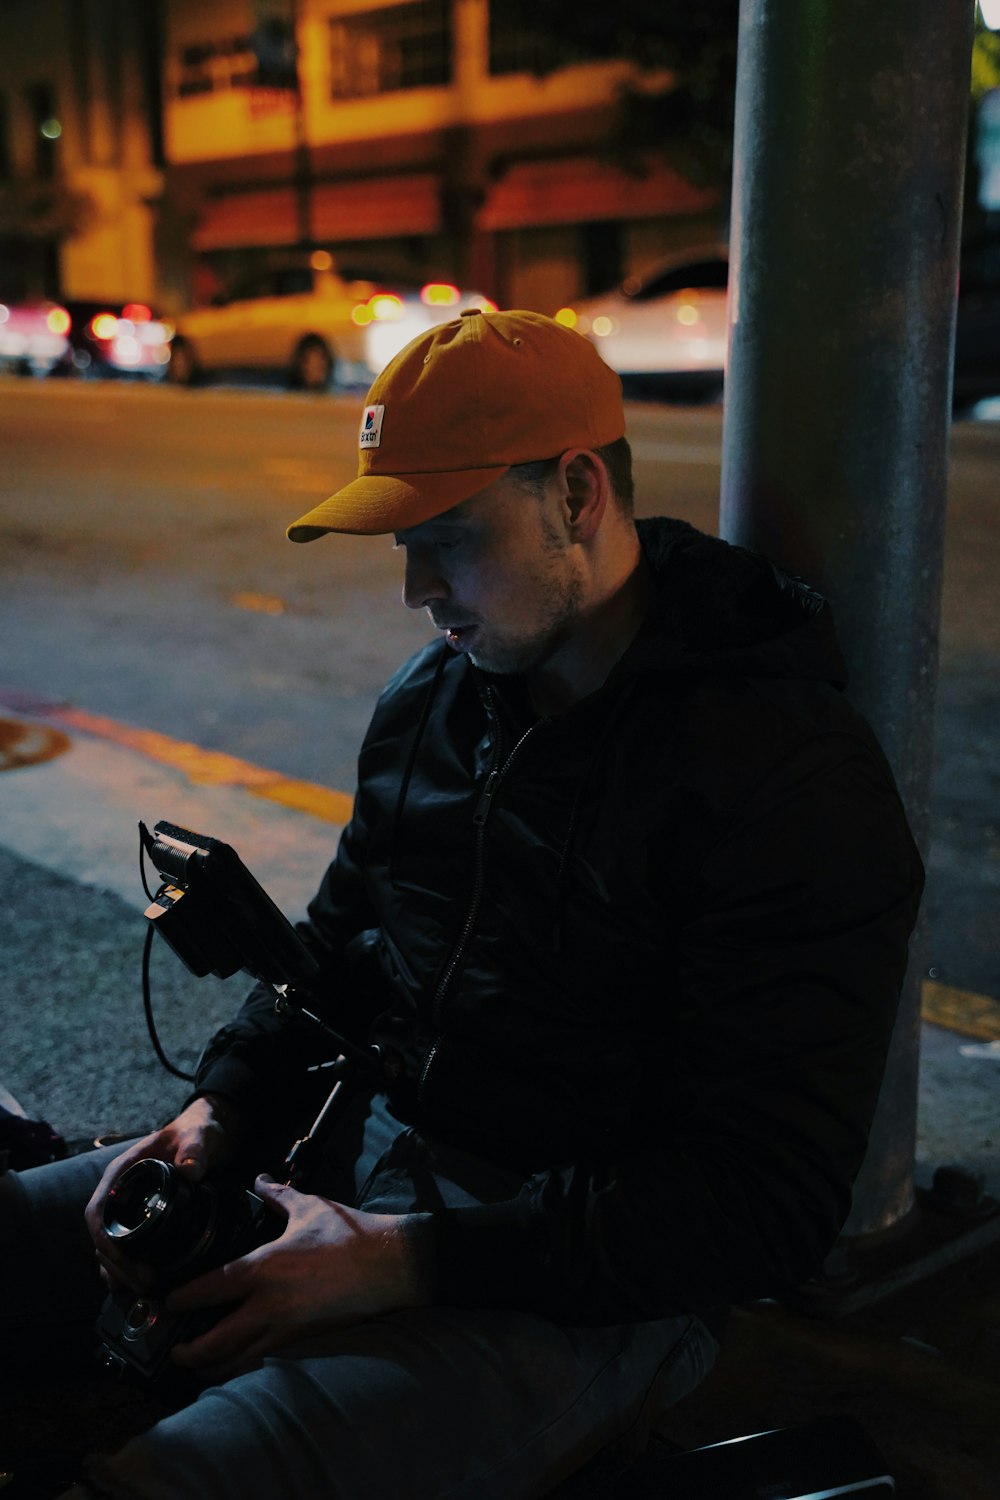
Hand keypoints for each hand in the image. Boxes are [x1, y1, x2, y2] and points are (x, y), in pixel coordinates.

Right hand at [85, 1094, 244, 1291]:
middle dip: (116, 1265)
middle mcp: (119, 1193)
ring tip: (145, 1291)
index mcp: (122, 1172)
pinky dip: (128, 1269)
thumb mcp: (198, 1137)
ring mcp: (129, 1208)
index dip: (103, 1237)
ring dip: (121, 1273)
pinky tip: (142, 1286)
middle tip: (144, 1284)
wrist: (207, 1136)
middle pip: (103, 1236)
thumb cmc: (197, 1132)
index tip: (120, 1259)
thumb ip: (194, 1149)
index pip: (98, 1209)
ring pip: (110, 1248)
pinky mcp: (142, 1220)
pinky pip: (125, 1249)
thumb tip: (190, 1169)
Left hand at [166, 1176, 428, 1375]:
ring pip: (238, 1360)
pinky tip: (238, 1363)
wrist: (387, 1264)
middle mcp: (268, 1305)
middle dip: (189, 1352)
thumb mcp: (309, 1207)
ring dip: (214, 1366)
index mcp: (263, 1268)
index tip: (168, 1302)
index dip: (183, 1299)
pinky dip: (245, 1365)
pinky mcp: (304, 1341)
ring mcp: (286, 1328)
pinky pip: (264, 1360)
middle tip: (175, 1350)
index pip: (210, 1289)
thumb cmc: (348, 1234)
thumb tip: (260, 1179)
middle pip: (215, 1342)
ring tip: (200, 1365)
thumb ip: (277, 1196)